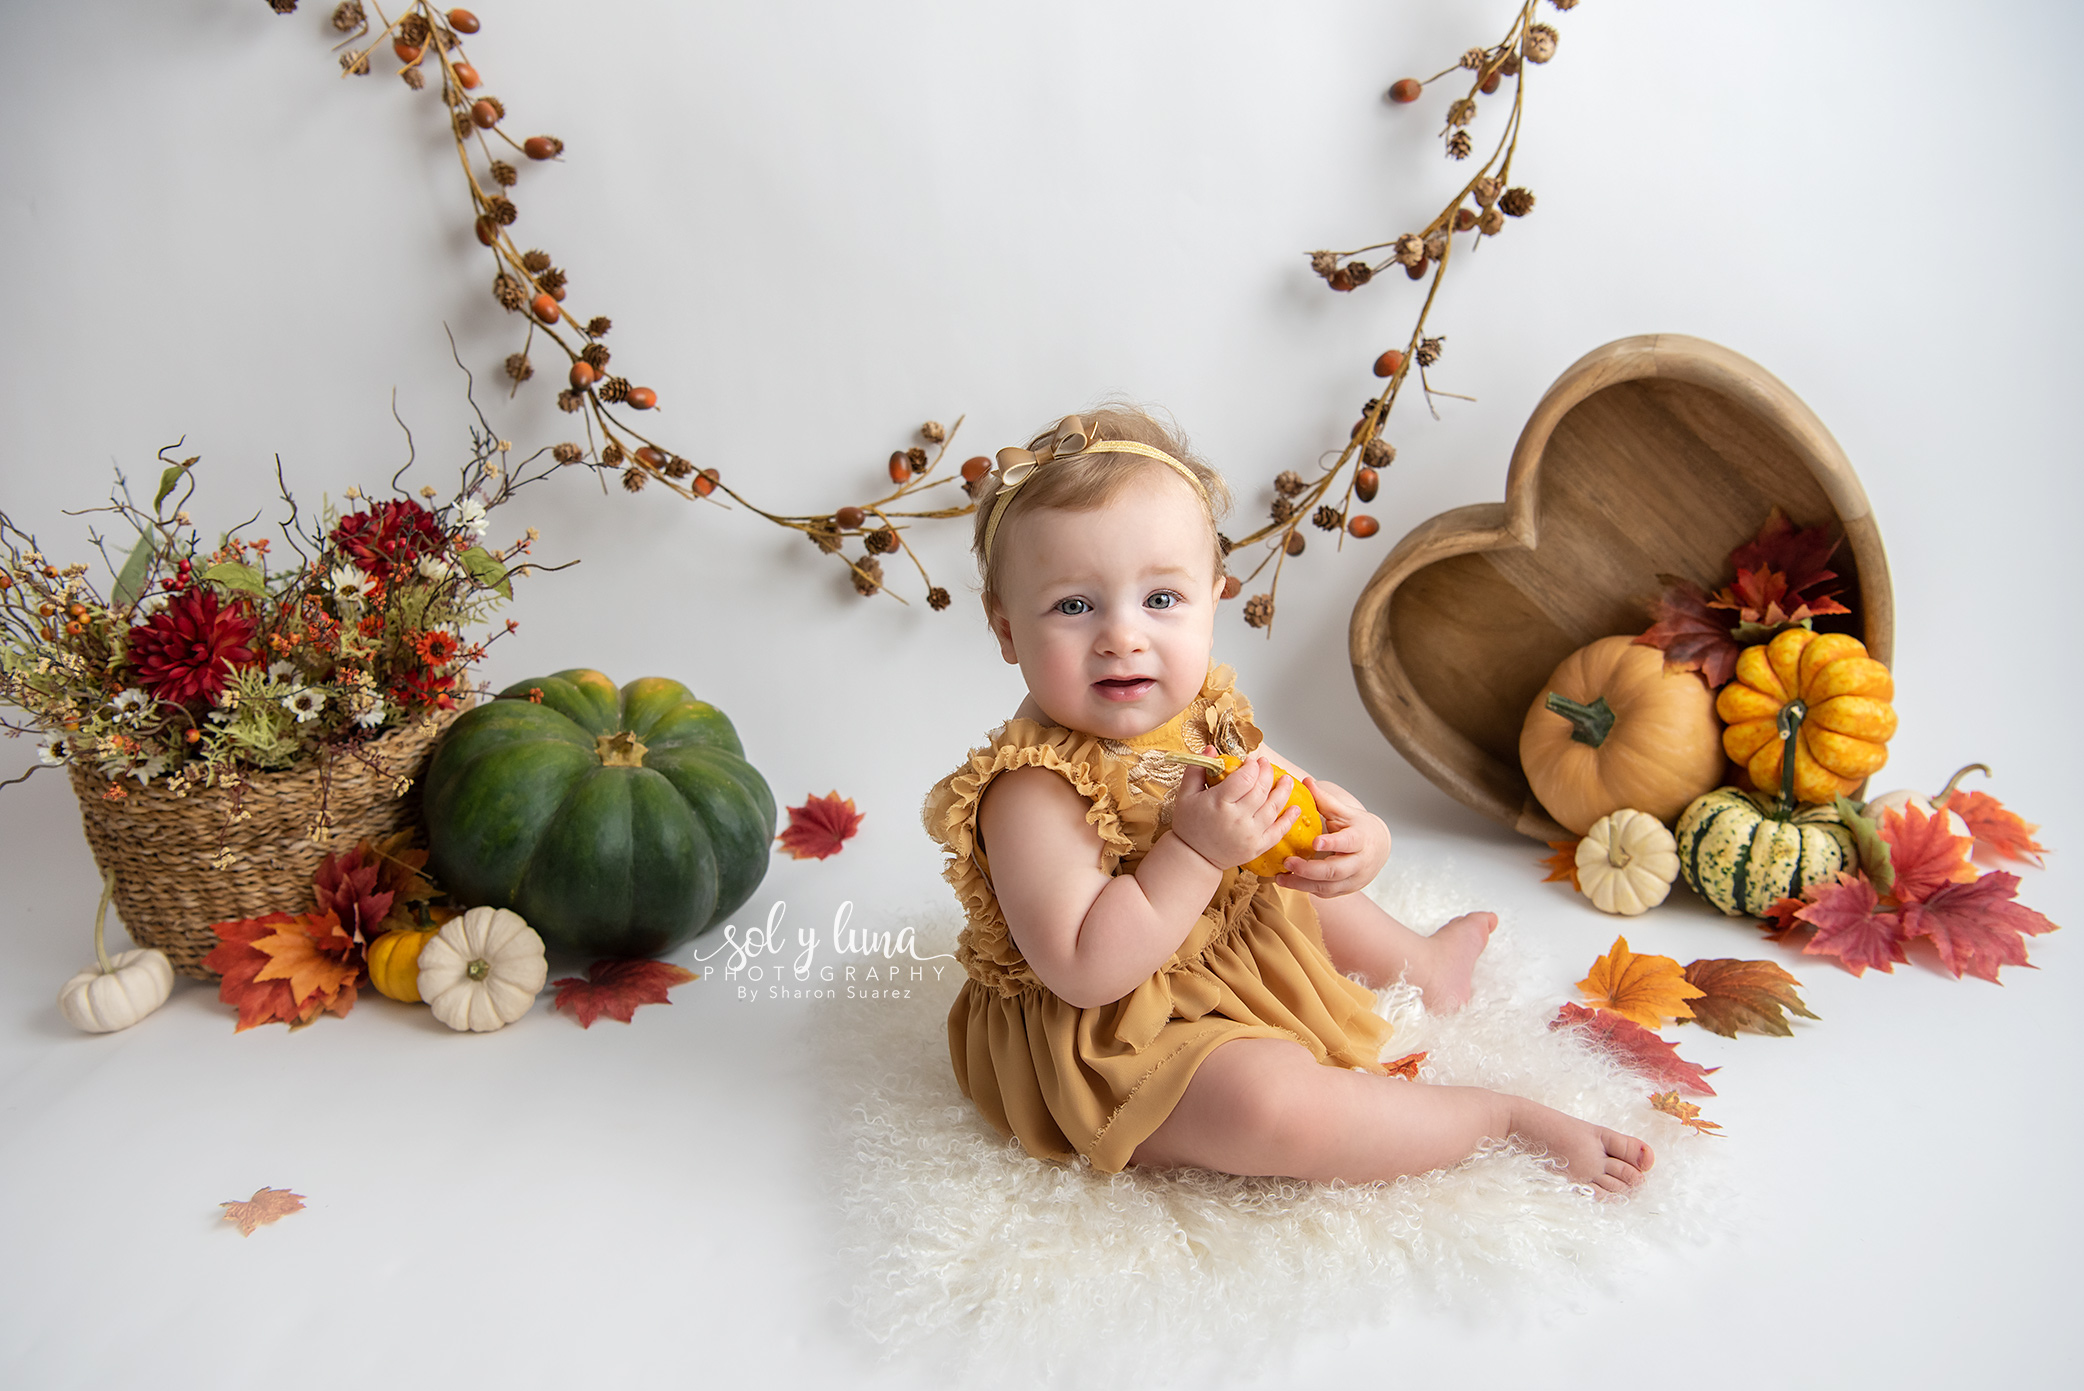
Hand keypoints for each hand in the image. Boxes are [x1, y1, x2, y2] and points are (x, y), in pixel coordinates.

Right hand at [1169, 746, 1300, 871]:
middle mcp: (1237, 819)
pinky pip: (1278, 831)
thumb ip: (1197, 768)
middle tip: (1267, 764)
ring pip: (1273, 807)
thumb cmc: (1189, 825)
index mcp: (1219, 803)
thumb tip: (1211, 748)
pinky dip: (1289, 819)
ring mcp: (1250, 834)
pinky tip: (1296, 808)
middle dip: (1266, 773)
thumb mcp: (1186, 794)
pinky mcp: (1257, 847)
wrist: (1193, 858)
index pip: (1245, 778)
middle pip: (1261, 790)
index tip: (1251, 761)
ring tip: (1287, 780)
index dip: (1252, 766)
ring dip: (1283, 791)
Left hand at [1272, 776, 1389, 896]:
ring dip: (1302, 883)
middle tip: (1287, 862)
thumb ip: (1325, 800)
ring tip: (1281, 878)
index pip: (1348, 843)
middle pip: (1335, 871)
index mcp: (1361, 839)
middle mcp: (1359, 862)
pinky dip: (1305, 889)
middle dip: (1310, 869)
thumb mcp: (1344, 812)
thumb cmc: (1358, 827)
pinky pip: (1324, 893)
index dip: (1332, 843)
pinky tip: (1288, 882)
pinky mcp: (1344, 890)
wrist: (1378, 848)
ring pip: (1328, 886)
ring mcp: (1353, 879)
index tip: (1314, 842)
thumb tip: (1306, 781)